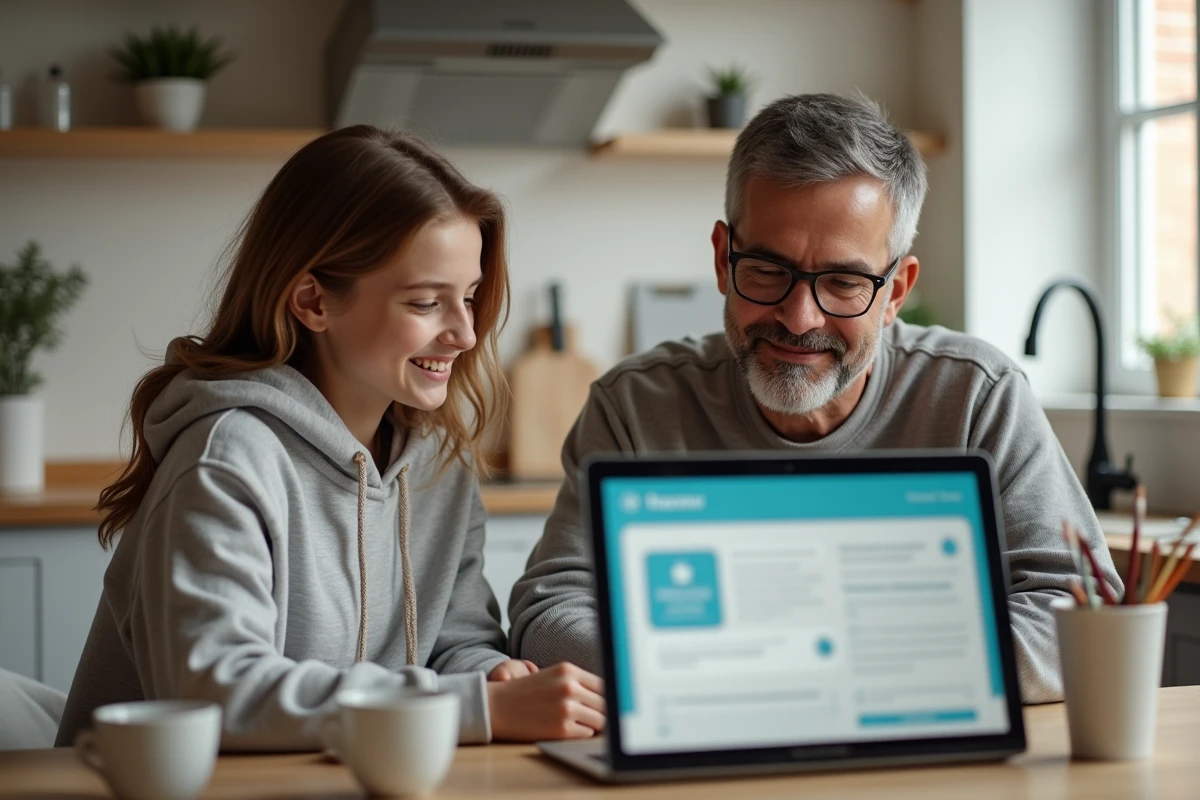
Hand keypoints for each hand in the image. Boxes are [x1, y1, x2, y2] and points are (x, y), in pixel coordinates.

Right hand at [487, 662, 605, 741]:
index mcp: (568, 670)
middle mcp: (569, 687)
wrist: (498, 707)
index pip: (604, 684)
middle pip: (605, 703)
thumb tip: (610, 698)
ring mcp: (566, 708)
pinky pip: (587, 733)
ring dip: (594, 724)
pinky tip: (569, 728)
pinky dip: (582, 733)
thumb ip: (579, 683)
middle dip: (603, 712)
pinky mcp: (562, 729)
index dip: (607, 696)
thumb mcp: (554, 677)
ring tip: (580, 722)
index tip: (609, 703)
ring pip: (600, 720)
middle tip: (595, 716)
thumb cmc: (527, 692)